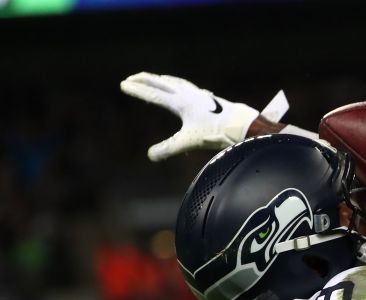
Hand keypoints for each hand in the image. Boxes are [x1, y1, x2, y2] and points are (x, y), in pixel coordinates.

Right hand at [120, 72, 287, 160]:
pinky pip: (189, 87)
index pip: (153, 95)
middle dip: (145, 80)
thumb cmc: (216, 132)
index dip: (137, 90)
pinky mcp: (209, 99)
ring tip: (157, 79)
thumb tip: (150, 156)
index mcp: (180, 102)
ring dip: (163, 80)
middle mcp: (188, 94)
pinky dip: (180, 85)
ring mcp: (199, 95)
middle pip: (161, 83)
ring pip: (176, 82)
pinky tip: (186, 89)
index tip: (123, 84)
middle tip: (131, 78)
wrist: (241, 125)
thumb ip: (169, 148)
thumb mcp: (189, 142)